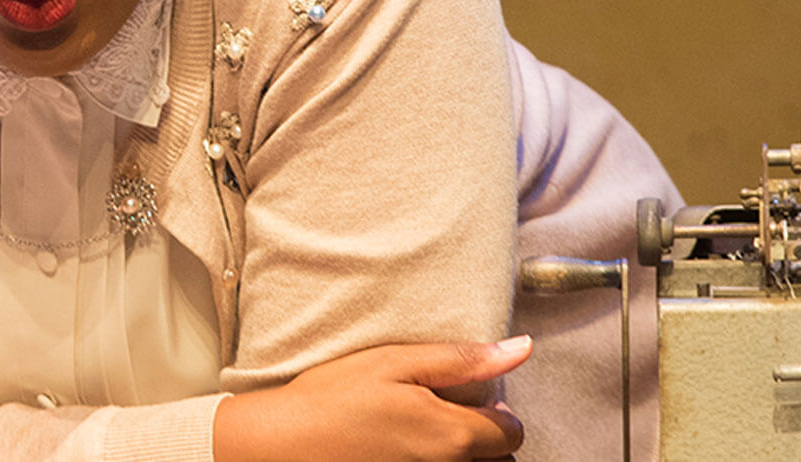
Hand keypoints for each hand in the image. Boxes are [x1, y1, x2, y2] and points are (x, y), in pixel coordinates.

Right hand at [213, 336, 529, 461]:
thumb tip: (520, 349)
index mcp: (451, 436)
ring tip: (422, 438)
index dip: (497, 415)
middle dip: (482, 442)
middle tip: (442, 420)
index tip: (468, 403)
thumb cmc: (330, 400)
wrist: (279, 443)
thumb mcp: (393, 363)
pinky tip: (403, 451)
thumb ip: (461, 360)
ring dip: (461, 456)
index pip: (513, 434)